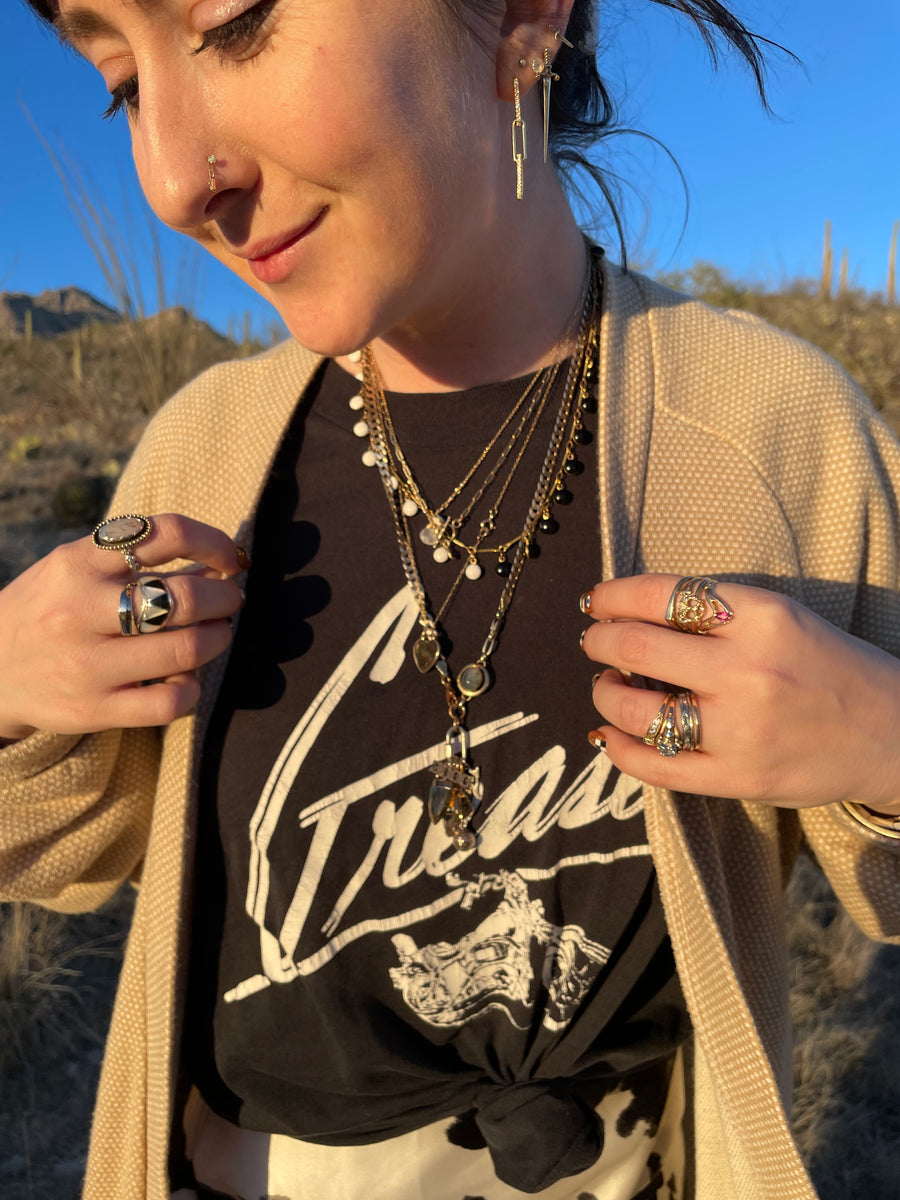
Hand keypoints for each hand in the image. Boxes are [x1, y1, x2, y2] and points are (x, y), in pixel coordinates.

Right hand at [0, 514, 245, 738]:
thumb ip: (138, 560)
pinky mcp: (93, 710)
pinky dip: (192, 687)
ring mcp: (86, 665)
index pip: (165, 534)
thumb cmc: (50, 609)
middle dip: (226, 596)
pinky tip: (185, 677)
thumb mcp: (76, 569)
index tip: (230, 559)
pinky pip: (170, 702)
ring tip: (217, 632)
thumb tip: (223, 562)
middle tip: (230, 599)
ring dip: (219, 637)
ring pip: (186, 650)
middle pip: (186, 598)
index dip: (213, 542)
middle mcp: (80, 611)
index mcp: (78, 564)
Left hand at [580, 574, 899, 810]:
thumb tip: (627, 610)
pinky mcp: (737, 779)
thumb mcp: (781, 616)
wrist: (892, 732)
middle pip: (636, 646)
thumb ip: (714, 612)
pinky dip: (618, 749)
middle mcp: (748, 670)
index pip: (660, 594)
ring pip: (635, 710)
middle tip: (594, 643)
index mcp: (762, 617)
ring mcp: (741, 730)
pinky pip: (654, 767)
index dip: (612, 595)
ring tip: (608, 686)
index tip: (595, 601)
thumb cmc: (827, 666)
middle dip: (599, 641)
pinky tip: (612, 734)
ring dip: (605, 693)